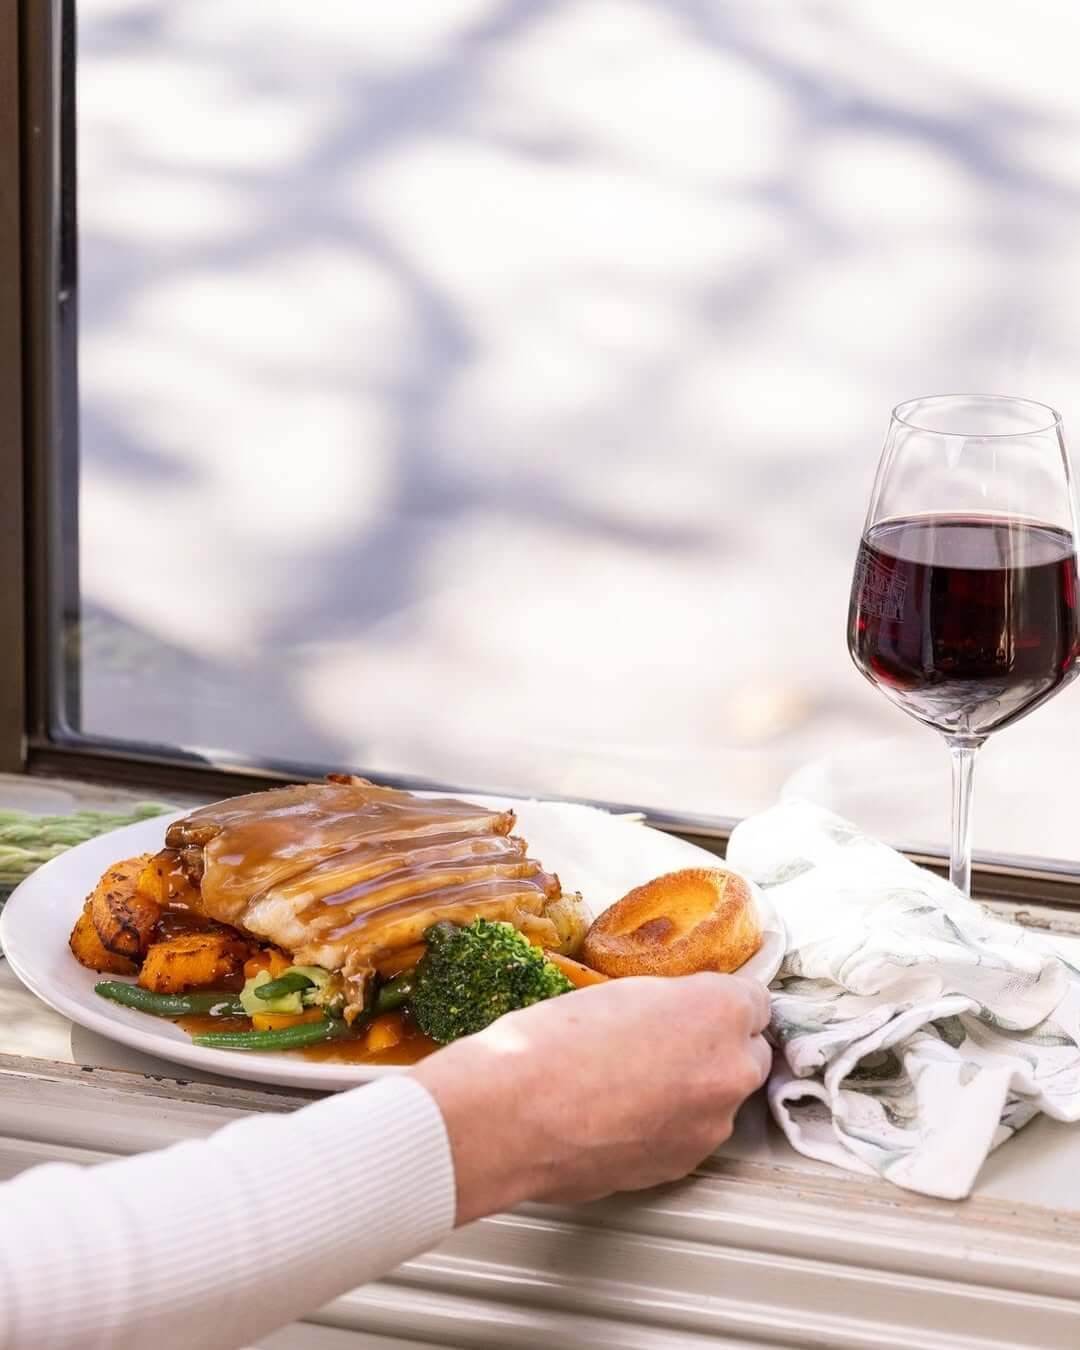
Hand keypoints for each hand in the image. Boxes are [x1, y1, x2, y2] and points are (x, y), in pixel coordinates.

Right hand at [411, 973, 770, 1223]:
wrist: (513, 1114)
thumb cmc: (554, 1043)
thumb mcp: (620, 991)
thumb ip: (672, 1003)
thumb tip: (681, 1017)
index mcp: (719, 1013)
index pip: (754, 1000)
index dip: (720, 1002)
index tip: (700, 1006)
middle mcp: (729, 1071)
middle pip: (746, 1054)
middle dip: (716, 1047)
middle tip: (663, 1042)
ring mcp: (709, 1127)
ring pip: (717, 1100)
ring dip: (691, 1091)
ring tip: (630, 1082)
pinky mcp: (681, 1166)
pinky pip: (688, 1135)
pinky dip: (666, 1125)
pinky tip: (621, 1114)